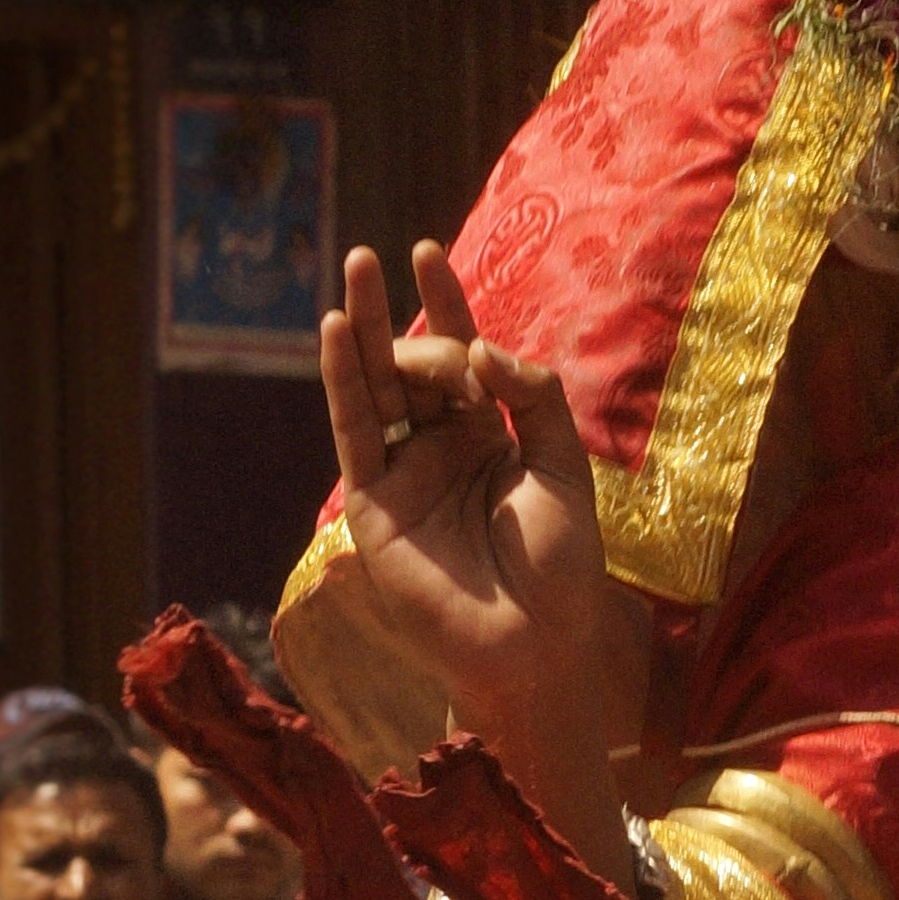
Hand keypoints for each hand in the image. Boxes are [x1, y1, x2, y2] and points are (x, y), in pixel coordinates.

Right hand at [315, 239, 617, 841]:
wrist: (537, 643)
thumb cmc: (562, 566)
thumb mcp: (564, 465)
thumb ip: (533, 395)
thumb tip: (480, 346)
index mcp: (489, 439)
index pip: (460, 359)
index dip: (445, 306)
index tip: (426, 256)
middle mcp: (441, 450)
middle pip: (412, 367)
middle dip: (398, 314)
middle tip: (378, 256)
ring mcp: (403, 475)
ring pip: (375, 390)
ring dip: (358, 330)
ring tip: (349, 272)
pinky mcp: (373, 503)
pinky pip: (354, 432)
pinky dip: (342, 381)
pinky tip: (334, 332)